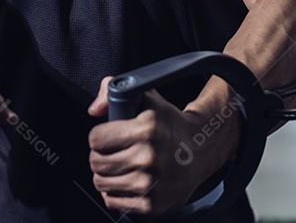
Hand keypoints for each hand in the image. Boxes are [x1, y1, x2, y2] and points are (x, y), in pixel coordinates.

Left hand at [86, 78, 237, 216]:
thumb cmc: (169, 125)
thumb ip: (112, 91)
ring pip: (101, 183)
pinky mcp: (152, 204)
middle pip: (96, 162)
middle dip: (100, 155)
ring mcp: (150, 183)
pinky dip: (115, 192)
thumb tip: (94, 109)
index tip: (106, 136)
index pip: (96, 139)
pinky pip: (113, 201)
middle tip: (112, 152)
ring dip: (106, 175)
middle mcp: (149, 157)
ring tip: (120, 166)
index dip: (98, 136)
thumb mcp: (146, 98)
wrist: (200, 150)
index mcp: (146, 129)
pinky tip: (127, 181)